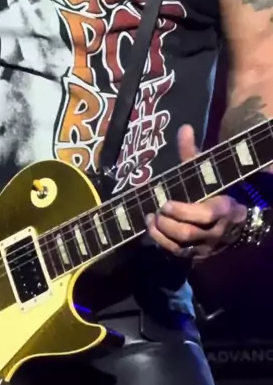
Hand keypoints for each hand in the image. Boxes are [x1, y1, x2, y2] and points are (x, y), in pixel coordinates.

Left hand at [146, 125, 247, 260]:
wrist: (234, 222)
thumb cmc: (215, 191)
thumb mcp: (207, 171)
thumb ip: (193, 153)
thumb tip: (184, 129)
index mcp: (221, 208)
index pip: (205, 214)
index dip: (184, 211)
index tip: (166, 203)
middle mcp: (214, 231)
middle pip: (188, 233)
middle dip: (168, 223)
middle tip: (156, 210)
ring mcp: (205, 246)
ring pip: (181, 247)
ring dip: (161, 234)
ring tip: (150, 219)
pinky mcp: (197, 255)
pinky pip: (178, 254)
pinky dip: (162, 244)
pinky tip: (152, 230)